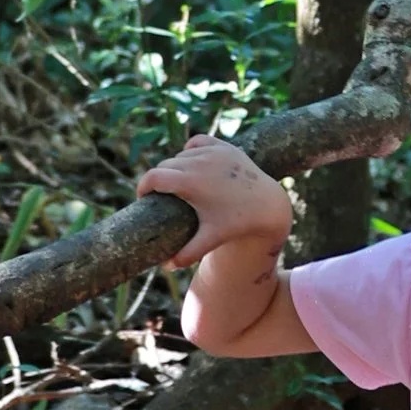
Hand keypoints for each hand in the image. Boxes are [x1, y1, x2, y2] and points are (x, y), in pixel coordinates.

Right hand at [135, 134, 293, 266]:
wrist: (267, 205)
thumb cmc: (237, 223)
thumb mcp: (211, 238)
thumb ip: (187, 253)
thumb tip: (166, 267)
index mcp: (191, 182)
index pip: (153, 177)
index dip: (143, 187)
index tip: (143, 197)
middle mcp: (199, 162)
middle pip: (165, 166)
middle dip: (159, 180)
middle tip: (162, 196)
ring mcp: (213, 151)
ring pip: (180, 155)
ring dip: (175, 167)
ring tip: (177, 184)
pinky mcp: (224, 146)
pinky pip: (197, 142)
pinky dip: (191, 150)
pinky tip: (192, 162)